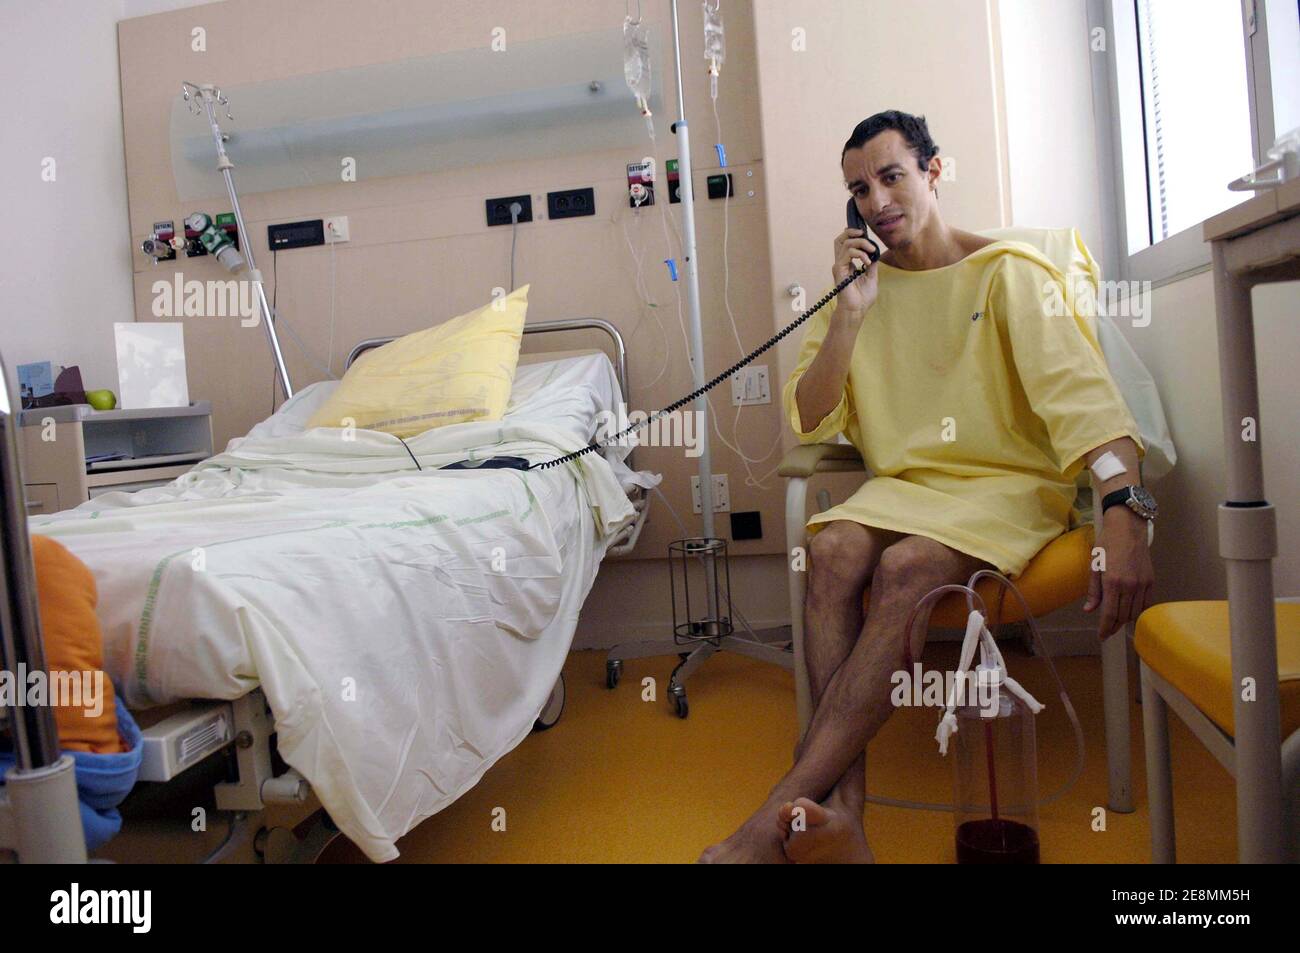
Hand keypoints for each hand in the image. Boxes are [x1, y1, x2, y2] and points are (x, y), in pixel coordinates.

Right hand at [833, 228, 878, 315]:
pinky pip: (848, 253)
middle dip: (853, 232)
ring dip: (861, 243)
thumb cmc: (862, 298)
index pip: (846, 242)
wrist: (857, 310)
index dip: (853, 234)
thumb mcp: (872, 276)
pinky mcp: (839, 270)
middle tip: (865, 234)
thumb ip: (871, 262)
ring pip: (846, 243)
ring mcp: (839, 266)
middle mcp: (841, 263)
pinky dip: (860, 254)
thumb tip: (874, 252)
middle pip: (841, 239)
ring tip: (871, 252)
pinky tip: (867, 262)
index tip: (866, 234)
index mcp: (848, 264)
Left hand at [1083, 507, 1154, 638]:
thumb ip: (1093, 590)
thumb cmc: (1107, 544)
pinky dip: (1138, 610)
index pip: (1110, 614)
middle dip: (1114, 626)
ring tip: (1116, 622)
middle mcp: (1130, 585)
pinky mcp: (1151, 581)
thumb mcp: (1094, 566)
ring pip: (1136, 612)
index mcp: (1112, 582)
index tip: (1101, 636)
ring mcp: (1143, 584)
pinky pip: (1146, 603)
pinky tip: (1130, 610)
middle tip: (1107, 630)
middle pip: (1124, 616)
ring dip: (1126, 619)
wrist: (1128, 528)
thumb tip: (1089, 610)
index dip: (1105, 628)